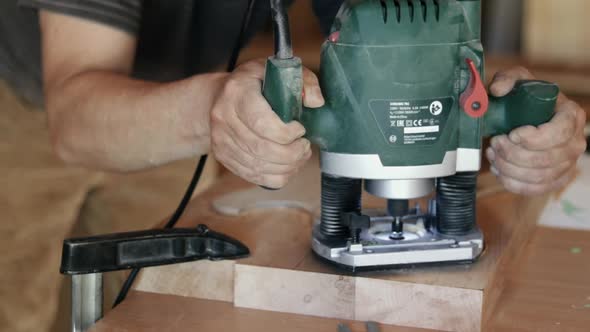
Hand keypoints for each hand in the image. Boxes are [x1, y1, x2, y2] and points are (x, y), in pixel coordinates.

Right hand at [210, 59, 324, 188]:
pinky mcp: (223, 157)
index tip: (300, 129)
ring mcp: (220, 139)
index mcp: (238, 92)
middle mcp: (223, 117)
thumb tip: (316, 102)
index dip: (287, 133)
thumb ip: (304, 81)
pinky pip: (254, 176)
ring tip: (300, 156)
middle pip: (262, 149)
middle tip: (305, 146)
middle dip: (292, 154)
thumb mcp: (281, 71)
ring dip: (287, 167)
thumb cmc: (255, 83)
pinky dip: (277, 176)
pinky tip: (288, 166)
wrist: (220, 97)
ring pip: (259, 166)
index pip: (262, 123)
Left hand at [486, 67, 586, 194]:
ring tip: (493, 154)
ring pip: (538, 176)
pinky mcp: (555, 180)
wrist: (524, 116)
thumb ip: (508, 79)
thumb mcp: (517, 80)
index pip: (558, 134)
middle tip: (494, 143)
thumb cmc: (523, 98)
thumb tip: (497, 90)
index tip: (511, 134)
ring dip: (509, 168)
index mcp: (571, 116)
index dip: (532, 139)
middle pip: (545, 159)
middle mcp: (575, 142)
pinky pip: (535, 189)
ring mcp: (567, 164)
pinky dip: (513, 183)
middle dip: (512, 154)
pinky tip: (499, 171)